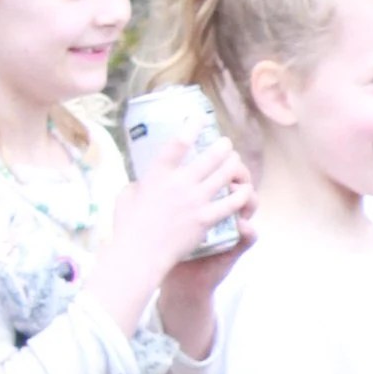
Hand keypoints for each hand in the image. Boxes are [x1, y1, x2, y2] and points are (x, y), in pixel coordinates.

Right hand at [91, 136, 253, 334]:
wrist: (140, 254)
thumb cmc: (128, 228)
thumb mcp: (126, 197)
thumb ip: (137, 186)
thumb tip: (141, 182)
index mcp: (157, 175)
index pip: (178, 144)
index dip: (191, 127)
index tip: (199, 119)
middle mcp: (178, 183)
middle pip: (209, 156)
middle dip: (222, 147)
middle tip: (226, 144)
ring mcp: (194, 200)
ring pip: (223, 175)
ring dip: (233, 166)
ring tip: (236, 162)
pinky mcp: (206, 218)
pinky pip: (231, 203)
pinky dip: (240, 195)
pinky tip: (246, 192)